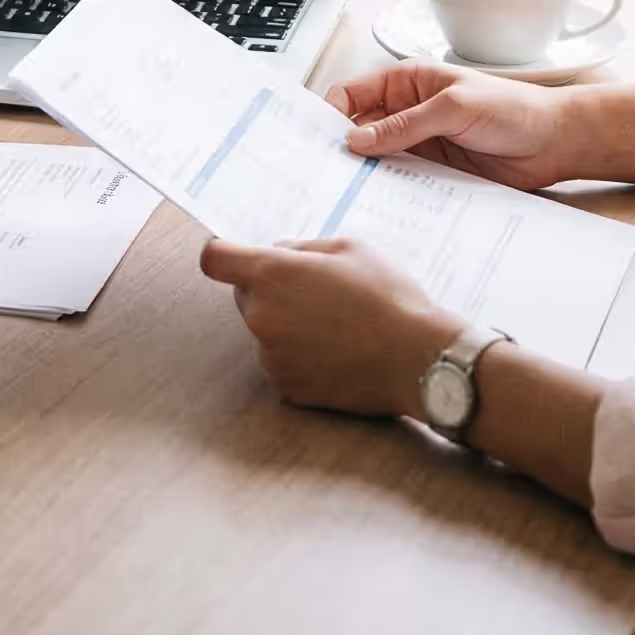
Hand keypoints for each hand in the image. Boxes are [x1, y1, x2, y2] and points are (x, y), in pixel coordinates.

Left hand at [198, 237, 457, 417]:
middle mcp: (261, 316)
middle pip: (243, 295)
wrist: (420, 360)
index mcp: (272, 275)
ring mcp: (271, 356)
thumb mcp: (350, 248)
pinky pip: (282, 361)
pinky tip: (337, 351)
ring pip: (265, 330)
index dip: (223, 253)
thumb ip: (302, 247)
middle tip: (315, 291)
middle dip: (268, 289)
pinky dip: (299, 355)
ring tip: (336, 325)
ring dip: (286, 324)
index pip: (214, 259)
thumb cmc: (389, 297)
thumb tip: (277, 253)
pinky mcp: (287, 387)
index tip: (235, 255)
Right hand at [328, 63, 578, 191]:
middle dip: (344, 148)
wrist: (554, 143)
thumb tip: (358, 139)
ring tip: (350, 191)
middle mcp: (407, 112)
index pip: (353, 94)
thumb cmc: (513, 109)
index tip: (318, 139)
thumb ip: (405, 124)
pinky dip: (391, 190)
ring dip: (367, 172)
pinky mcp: (433, 171)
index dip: (332, 113)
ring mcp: (419, 143)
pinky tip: (383, 201)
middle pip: (359, 129)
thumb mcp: (454, 107)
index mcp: (407, 83)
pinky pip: (402, 180)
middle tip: (327, 171)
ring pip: (378, 158)